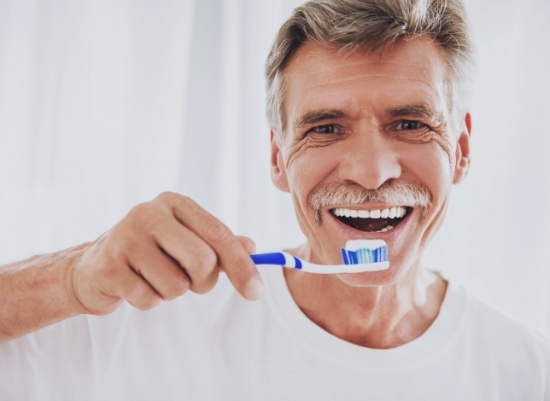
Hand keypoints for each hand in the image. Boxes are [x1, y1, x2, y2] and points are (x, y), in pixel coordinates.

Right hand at [67, 192, 262, 314]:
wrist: (92, 268)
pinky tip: (133, 285)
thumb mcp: (186, 241)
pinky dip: (148, 301)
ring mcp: (125, 237)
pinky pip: (149, 299)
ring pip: (177, 286)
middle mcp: (148, 212)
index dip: (242, 266)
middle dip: (203, 282)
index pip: (219, 234)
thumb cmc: (151, 253)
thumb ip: (219, 244)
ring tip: (154, 278)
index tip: (256, 292)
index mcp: (174, 203)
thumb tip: (252, 248)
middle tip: (189, 281)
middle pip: (203, 261)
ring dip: (172, 292)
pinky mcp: (108, 265)